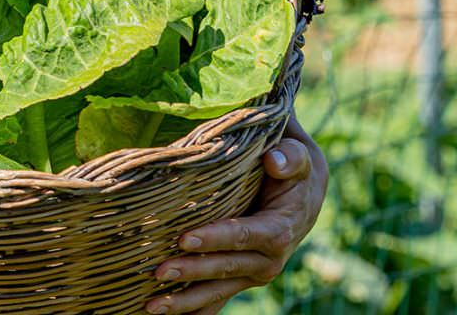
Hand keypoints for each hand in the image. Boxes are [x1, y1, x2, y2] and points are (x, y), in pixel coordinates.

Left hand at [146, 117, 328, 313]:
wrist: (304, 197)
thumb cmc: (292, 170)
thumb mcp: (298, 157)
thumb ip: (290, 157)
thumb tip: (273, 160)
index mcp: (278, 230)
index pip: (243, 236)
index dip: (215, 238)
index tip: (184, 238)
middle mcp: (267, 261)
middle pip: (224, 268)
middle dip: (191, 271)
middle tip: (159, 271)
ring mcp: (251, 274)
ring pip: (216, 291)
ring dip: (184, 301)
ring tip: (152, 305)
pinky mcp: (240, 280)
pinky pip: (215, 300)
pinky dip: (192, 310)